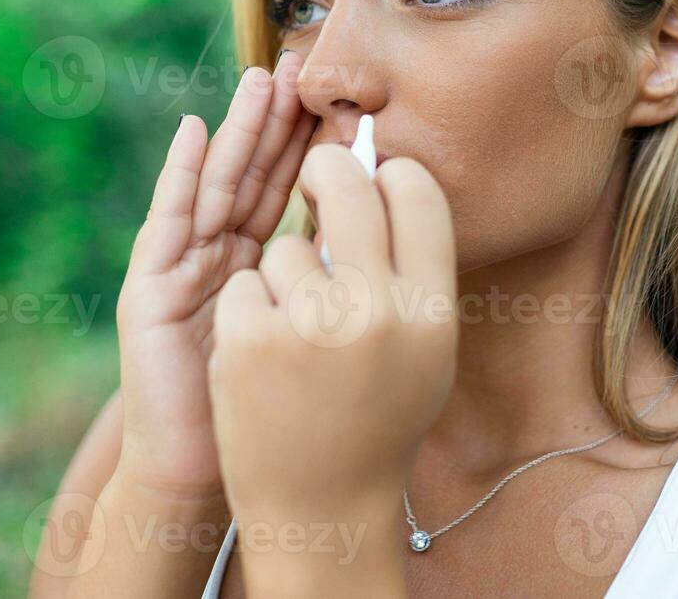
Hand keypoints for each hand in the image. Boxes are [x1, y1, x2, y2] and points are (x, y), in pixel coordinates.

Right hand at [113, 50, 315, 497]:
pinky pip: (168, 223)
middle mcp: (217, 255)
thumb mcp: (306, 337)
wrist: (203, 470)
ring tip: (260, 81)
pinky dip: (178, 174)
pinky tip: (193, 131)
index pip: (289, 190)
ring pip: (216, 185)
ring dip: (238, 130)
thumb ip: (327, 286)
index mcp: (256, 263)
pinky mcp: (151, 288)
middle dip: (278, 120)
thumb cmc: (266, 411)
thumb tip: (381, 237)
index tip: (343, 97)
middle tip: (303, 63)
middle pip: (253, 174)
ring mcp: (182, 267)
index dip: (313, 143)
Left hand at [206, 144, 458, 529]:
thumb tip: (386, 178)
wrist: (322, 505)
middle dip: (324, 171)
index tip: (373, 177)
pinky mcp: (251, 338)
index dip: (392, 174)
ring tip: (298, 341)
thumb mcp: (422, 350)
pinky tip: (265, 362)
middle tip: (315, 177)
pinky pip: (246, 282)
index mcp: (431, 309)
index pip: (418, 195)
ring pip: (284, 246)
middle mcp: (379, 311)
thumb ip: (410, 272)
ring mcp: (312, 324)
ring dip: (283, 278)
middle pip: (347, 185)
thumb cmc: (374, 415)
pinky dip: (249, 313)